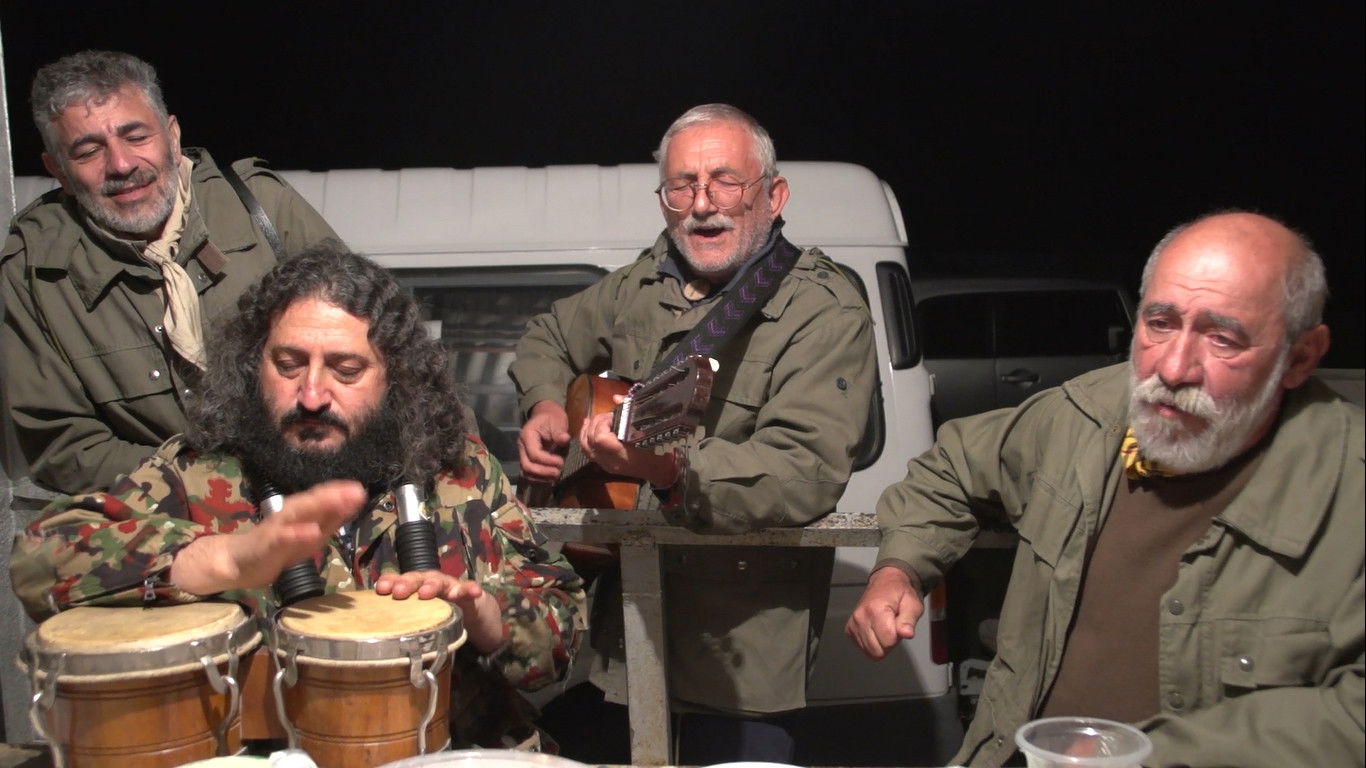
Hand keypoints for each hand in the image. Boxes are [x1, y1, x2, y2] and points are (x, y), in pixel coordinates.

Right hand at [170, 480, 365, 594]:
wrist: (241, 562)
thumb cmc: (281, 547)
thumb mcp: (312, 534)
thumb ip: (332, 519)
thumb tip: (355, 503)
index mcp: (302, 510)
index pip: (323, 496)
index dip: (341, 492)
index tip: (361, 489)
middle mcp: (291, 513)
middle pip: (314, 500)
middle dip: (336, 495)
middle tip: (357, 491)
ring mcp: (280, 526)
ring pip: (300, 513)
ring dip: (321, 506)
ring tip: (340, 501)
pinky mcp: (270, 543)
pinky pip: (285, 537)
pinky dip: (299, 533)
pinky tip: (313, 531)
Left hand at [374, 570, 504, 653]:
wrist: (469, 608)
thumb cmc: (436, 611)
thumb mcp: (416, 615)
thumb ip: (400, 621)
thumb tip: (374, 639)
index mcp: (413, 587)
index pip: (398, 580)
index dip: (389, 582)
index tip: (380, 589)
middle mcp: (429, 582)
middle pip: (417, 578)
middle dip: (407, 583)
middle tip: (399, 592)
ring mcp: (449, 586)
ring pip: (440, 581)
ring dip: (432, 585)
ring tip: (426, 592)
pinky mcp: (467, 593)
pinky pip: (469, 589)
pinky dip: (469, 589)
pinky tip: (472, 592)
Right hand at [518, 400, 569, 482]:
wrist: (546, 416)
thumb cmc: (552, 418)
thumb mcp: (558, 421)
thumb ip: (559, 432)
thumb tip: (564, 439)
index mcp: (527, 435)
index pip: (534, 454)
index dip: (548, 461)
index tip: (561, 462)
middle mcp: (522, 446)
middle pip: (527, 465)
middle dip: (543, 472)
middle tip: (558, 472)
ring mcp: (522, 454)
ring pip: (526, 472)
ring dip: (540, 477)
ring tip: (555, 476)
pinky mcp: (526, 459)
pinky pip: (528, 473)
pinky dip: (538, 478)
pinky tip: (550, 477)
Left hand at [579, 395, 679, 487]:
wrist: (662, 470)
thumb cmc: (659, 449)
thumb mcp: (651, 428)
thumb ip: (632, 411)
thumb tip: (616, 398)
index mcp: (622, 454)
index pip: (600, 438)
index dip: (602, 423)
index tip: (614, 417)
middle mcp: (611, 461)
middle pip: (590, 440)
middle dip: (596, 423)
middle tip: (609, 416)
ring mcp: (607, 465)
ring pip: (585, 447)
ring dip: (587, 431)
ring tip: (592, 420)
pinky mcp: (606, 466)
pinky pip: (589, 452)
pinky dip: (587, 439)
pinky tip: (590, 429)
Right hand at [845, 566, 922, 659]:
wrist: (887, 582)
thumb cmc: (900, 593)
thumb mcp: (912, 605)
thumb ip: (909, 621)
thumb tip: (906, 634)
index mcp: (876, 610)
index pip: (888, 642)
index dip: (898, 638)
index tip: (899, 626)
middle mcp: (861, 617)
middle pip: (878, 651)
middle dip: (889, 643)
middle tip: (893, 627)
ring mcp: (853, 623)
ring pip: (870, 652)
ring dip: (880, 644)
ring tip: (885, 627)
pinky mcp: (850, 629)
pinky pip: (863, 648)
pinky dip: (872, 643)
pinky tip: (877, 629)